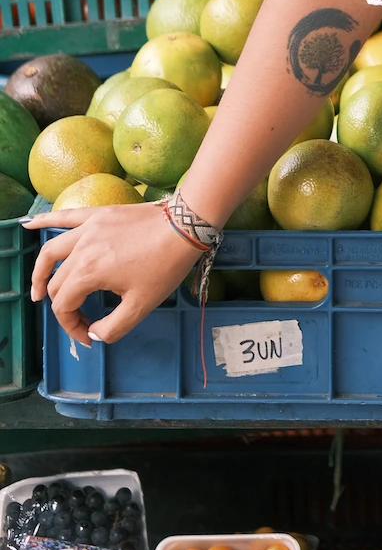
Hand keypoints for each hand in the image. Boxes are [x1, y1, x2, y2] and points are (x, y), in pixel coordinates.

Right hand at [25, 205, 201, 345]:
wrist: (185, 226)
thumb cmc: (165, 266)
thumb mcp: (141, 305)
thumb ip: (113, 327)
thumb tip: (94, 333)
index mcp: (88, 273)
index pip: (64, 305)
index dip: (71, 326)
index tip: (88, 336)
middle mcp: (81, 249)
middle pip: (58, 282)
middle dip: (64, 306)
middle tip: (78, 318)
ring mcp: (88, 228)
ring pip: (52, 251)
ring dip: (41, 272)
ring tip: (38, 289)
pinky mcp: (98, 214)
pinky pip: (65, 216)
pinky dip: (44, 220)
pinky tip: (28, 223)